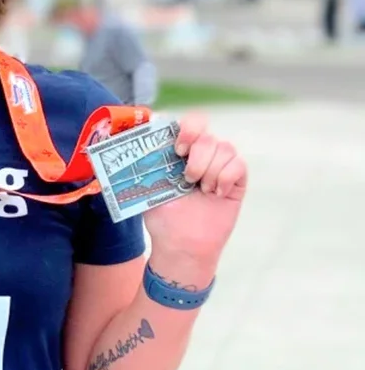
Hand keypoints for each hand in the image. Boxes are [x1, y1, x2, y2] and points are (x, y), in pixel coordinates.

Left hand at [143, 112, 247, 272]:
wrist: (181, 245)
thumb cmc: (163, 218)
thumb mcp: (147, 188)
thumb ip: (145, 164)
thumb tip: (131, 141)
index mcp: (180, 152)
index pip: (191, 123)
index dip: (188, 128)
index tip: (177, 148)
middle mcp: (202, 154)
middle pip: (207, 134)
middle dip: (197, 154)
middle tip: (187, 177)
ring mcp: (220, 166)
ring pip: (225, 148)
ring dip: (209, 171)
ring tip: (201, 191)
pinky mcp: (236, 180)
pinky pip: (238, 165)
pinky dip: (225, 179)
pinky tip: (216, 195)